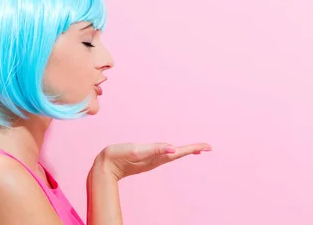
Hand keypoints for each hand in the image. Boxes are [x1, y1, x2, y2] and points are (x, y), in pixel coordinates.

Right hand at [94, 142, 211, 180]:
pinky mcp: (146, 159)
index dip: (194, 148)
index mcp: (158, 156)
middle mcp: (157, 159)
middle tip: (208, 147)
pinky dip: (174, 151)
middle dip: (194, 149)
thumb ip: (155, 149)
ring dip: (186, 151)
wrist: (104, 166)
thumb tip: (174, 149)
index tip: (208, 147)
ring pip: (174, 154)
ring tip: (197, 149)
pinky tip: (175, 151)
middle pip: (180, 153)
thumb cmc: (118, 156)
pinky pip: (165, 154)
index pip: (180, 151)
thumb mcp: (138, 150)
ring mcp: (152, 160)